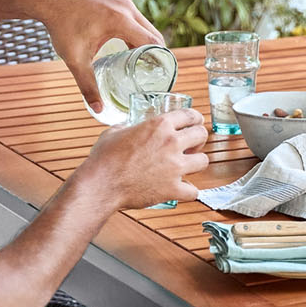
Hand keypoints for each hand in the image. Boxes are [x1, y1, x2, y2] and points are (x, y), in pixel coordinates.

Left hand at [42, 0, 166, 114]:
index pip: (152, 41)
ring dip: (145, 40)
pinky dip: (135, 30)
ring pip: (143, 23)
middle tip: (154, 71)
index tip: (164, 73)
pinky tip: (129, 44)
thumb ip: (88, 85)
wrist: (48, 1)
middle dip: (155, 52)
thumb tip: (98, 108)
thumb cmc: (61, 28)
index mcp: (120, 20)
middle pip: (152, 32)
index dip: (161, 58)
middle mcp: (125, 7)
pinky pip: (133, 15)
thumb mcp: (75, 60)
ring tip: (142, 60)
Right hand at [76, 109, 209, 209]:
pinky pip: (194, 191)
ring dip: (197, 162)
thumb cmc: (104, 158)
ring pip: (204, 161)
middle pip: (202, 134)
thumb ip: (128, 126)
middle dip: (198, 139)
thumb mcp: (115, 131)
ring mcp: (175, 166)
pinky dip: (188, 191)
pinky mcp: (173, 189)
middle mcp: (171, 142)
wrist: (101, 184)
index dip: (195, 118)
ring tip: (188, 165)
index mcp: (159, 125)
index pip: (190, 115)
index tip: (196, 122)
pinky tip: (182, 189)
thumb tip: (129, 126)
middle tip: (192, 145)